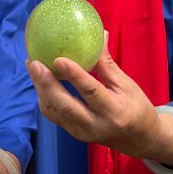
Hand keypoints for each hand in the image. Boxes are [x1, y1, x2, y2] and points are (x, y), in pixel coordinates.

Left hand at [27, 44, 172, 166]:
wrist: (139, 139)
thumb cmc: (136, 107)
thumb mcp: (127, 85)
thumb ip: (108, 64)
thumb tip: (100, 34)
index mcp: (114, 111)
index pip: (91, 92)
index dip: (74, 75)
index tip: (58, 58)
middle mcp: (96, 125)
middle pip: (66, 106)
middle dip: (47, 84)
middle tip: (34, 62)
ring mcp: (82, 133)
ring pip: (55, 112)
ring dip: (41, 88)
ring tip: (32, 66)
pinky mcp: (74, 134)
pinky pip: (54, 116)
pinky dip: (44, 98)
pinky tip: (39, 81)